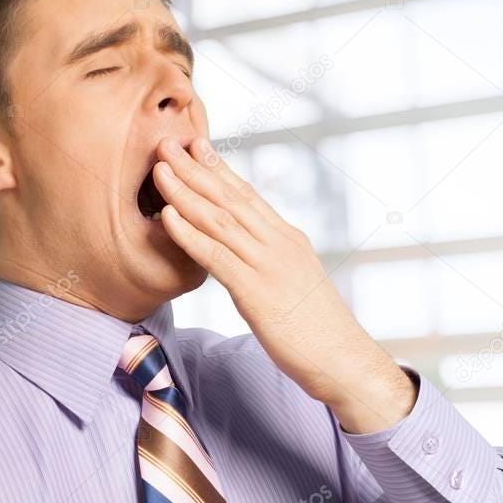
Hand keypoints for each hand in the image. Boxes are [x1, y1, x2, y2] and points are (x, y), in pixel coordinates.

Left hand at [152, 136, 415, 432]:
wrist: (343, 358)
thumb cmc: (317, 328)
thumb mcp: (295, 280)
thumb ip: (271, 259)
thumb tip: (247, 251)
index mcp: (287, 238)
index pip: (247, 195)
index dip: (219, 168)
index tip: (196, 146)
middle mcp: (278, 242)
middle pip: (229, 197)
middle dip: (194, 169)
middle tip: (167, 144)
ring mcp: (268, 264)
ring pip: (219, 219)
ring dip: (184, 192)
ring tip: (159, 170)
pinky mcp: (256, 291)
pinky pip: (216, 255)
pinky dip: (188, 233)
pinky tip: (167, 216)